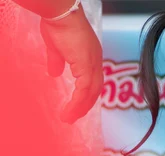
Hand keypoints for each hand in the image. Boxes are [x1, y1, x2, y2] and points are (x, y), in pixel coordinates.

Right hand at [40, 7, 102, 123]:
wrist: (60, 14)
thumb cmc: (58, 26)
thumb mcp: (56, 48)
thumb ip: (57, 62)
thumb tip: (54, 73)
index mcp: (91, 58)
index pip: (93, 82)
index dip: (87, 95)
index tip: (78, 106)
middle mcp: (96, 62)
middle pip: (95, 90)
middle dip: (85, 106)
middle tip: (73, 117)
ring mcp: (93, 64)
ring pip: (90, 93)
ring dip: (80, 108)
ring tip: (69, 118)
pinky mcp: (86, 66)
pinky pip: (84, 90)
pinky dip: (78, 102)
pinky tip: (70, 110)